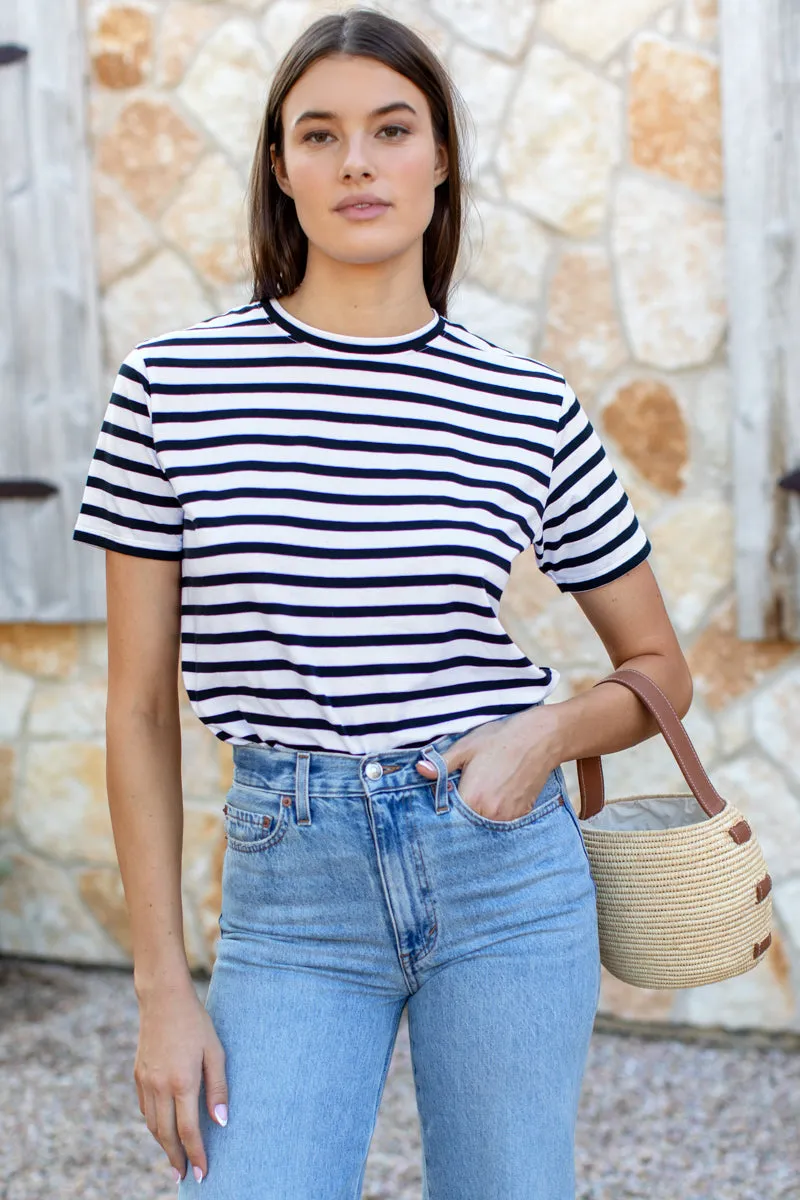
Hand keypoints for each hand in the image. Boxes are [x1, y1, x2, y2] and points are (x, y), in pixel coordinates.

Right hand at [134, 978, 227, 1184]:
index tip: (203, 1173)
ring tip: (175, 1158)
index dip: (196, 1155)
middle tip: (185, 1175)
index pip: (189, 1131)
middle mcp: (160, 1087)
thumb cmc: (196, 1023)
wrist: (163, 999)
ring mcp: (146, 1082)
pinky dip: (155, 1124)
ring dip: (164, 1144)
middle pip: (166, 1135)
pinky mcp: (138, 1075)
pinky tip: (164, 1127)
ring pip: (153, 1125)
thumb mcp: (215, 1052)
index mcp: (183, 1082)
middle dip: (177, 1158)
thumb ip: (218, 1089)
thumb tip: (222, 1122)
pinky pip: (146, 1109)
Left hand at [416, 707, 560, 820]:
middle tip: (459, 794)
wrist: (541, 738)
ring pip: (482, 824)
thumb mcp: (466, 747)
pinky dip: (492, 813)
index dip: (442, 806)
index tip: (441, 797)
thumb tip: (420, 771)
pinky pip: (499, 822)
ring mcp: (507, 817)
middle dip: (458, 812)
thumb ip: (442, 764)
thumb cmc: (501, 739)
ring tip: (480, 791)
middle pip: (465, 823)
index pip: (447, 815)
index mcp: (473, 798)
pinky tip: (493, 795)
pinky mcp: (520, 815)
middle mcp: (490, 814)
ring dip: (476, 814)